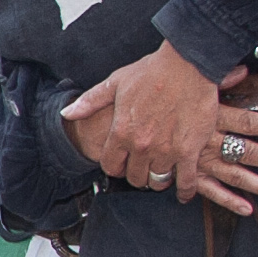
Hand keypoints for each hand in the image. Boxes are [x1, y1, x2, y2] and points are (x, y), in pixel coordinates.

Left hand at [59, 49, 257, 215]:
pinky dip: (185, 190)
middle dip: (137, 175)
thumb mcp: (115, 83)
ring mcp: (166, 150)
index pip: (111, 166)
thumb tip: (67, 114)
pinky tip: (183, 193)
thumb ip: (90, 102)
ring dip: (158, 179)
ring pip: (158, 180)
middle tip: (143, 168)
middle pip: (135, 178)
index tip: (122, 163)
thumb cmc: (152, 71)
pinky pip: (186, 180)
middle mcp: (141, 145)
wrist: (189, 64)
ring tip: (161, 173)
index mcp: (121, 132)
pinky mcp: (190, 150)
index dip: (116, 167)